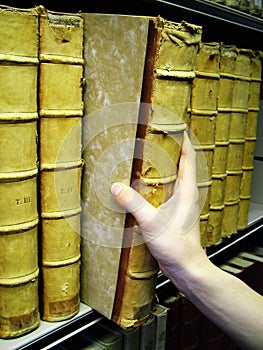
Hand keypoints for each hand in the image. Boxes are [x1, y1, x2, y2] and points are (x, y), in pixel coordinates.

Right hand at [111, 132, 206, 285]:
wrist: (186, 267)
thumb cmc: (177, 246)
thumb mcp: (151, 222)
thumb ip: (133, 203)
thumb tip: (116, 187)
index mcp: (187, 190)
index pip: (188, 156)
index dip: (182, 139)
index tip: (172, 125)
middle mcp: (186, 193)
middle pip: (181, 163)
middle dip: (170, 148)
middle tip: (153, 137)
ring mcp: (180, 203)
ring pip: (174, 176)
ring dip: (164, 165)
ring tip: (147, 155)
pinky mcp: (174, 212)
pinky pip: (167, 189)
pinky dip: (159, 181)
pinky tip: (145, 184)